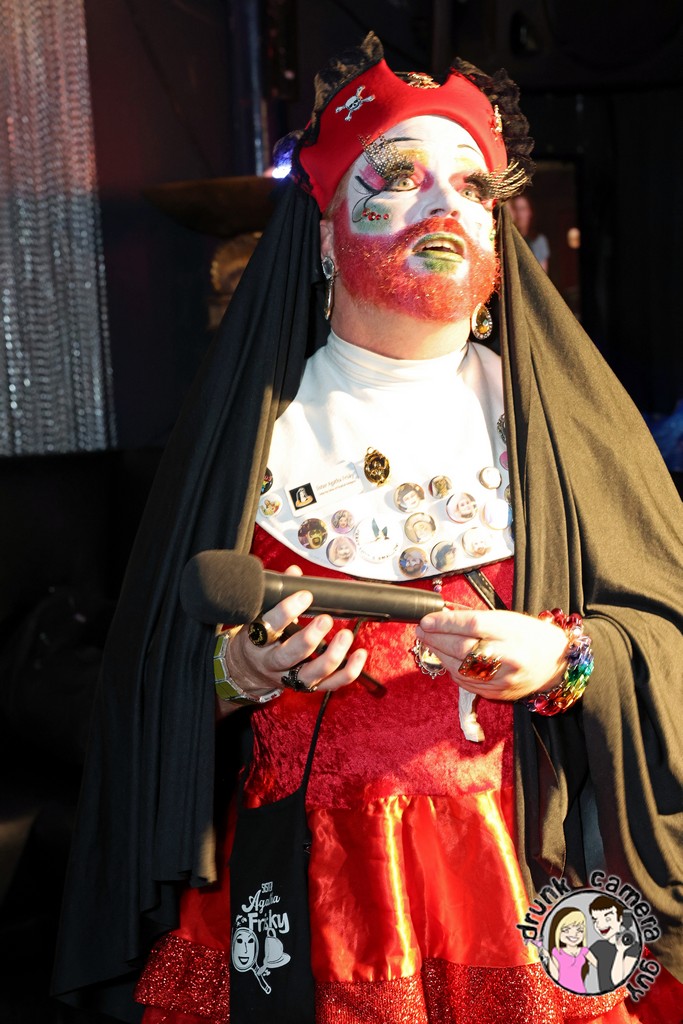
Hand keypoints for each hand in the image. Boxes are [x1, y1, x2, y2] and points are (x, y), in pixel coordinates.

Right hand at [226, 565, 367, 698]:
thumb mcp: (260, 615)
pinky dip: (348, 672)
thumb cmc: (259, 637)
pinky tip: (359, 655)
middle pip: (288, 655)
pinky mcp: (307, 686)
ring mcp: (290, 678)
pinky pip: (330, 684)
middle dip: (308, 638)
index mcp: (257, 641)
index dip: (286, 611)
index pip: (269, 626)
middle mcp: (272, 662)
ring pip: (311, 674)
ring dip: (332, 656)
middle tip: (325, 618)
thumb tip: (295, 572)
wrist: (249, 671)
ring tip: (345, 635)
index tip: (304, 595)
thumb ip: (279, 594)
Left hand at [416, 607, 568, 701]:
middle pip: (462, 648)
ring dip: (440, 655)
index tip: (427, 620)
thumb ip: (475, 618)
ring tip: (430, 644)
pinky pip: (467, 683)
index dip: (444, 622)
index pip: (471, 624)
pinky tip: (447, 660)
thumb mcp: (508, 618)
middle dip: (436, 639)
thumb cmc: (531, 635)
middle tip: (422, 631)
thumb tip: (443, 615)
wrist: (557, 662)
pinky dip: (452, 671)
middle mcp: (509, 656)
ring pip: (460, 668)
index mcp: (512, 631)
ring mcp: (504, 678)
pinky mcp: (499, 693)